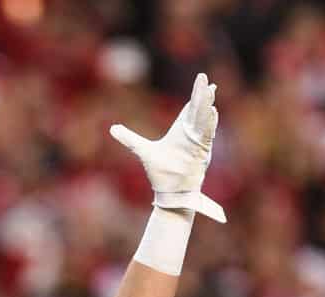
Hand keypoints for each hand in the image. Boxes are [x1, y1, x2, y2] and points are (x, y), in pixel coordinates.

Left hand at [110, 72, 225, 222]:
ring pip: (203, 119)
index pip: (190, 107)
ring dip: (206, 105)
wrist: (170, 190)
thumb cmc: (161, 171)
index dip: (196, 94)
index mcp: (181, 130)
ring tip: (210, 90)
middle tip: (204, 78)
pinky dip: (209, 123)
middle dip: (201, 93)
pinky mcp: (202, 152)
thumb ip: (129, 138)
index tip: (202, 79)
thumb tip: (112, 128)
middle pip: (197, 109)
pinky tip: (212, 111)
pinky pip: (207, 135)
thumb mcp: (143, 150)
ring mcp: (198, 142)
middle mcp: (192, 134)